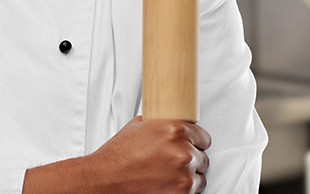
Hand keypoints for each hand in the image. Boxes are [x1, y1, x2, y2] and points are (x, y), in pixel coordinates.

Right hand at [23, 116, 210, 193]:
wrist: (106, 179)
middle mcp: (182, 151)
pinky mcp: (181, 193)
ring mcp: (183, 174)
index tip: (189, 146)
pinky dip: (182, 190)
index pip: (203, 136)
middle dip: (189, 160)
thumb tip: (166, 123)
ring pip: (200, 176)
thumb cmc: (118, 156)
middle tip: (171, 162)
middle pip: (202, 157)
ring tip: (167, 174)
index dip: (195, 142)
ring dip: (187, 176)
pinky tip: (166, 184)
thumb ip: (159, 125)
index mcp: (175, 130)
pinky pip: (194, 191)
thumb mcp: (137, 127)